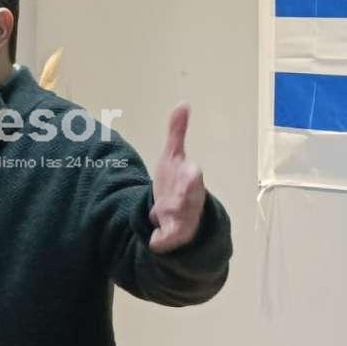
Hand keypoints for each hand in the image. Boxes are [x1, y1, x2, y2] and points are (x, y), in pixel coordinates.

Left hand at [149, 102, 206, 252]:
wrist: (180, 216)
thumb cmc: (176, 182)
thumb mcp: (174, 156)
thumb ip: (177, 132)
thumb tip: (183, 103)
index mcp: (190, 180)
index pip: (192, 176)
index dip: (190, 174)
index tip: (189, 168)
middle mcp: (189, 200)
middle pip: (189, 198)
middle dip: (187, 196)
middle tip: (184, 192)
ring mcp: (181, 219)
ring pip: (179, 220)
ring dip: (170, 220)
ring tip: (159, 218)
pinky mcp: (171, 235)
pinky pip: (166, 241)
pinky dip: (161, 242)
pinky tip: (154, 242)